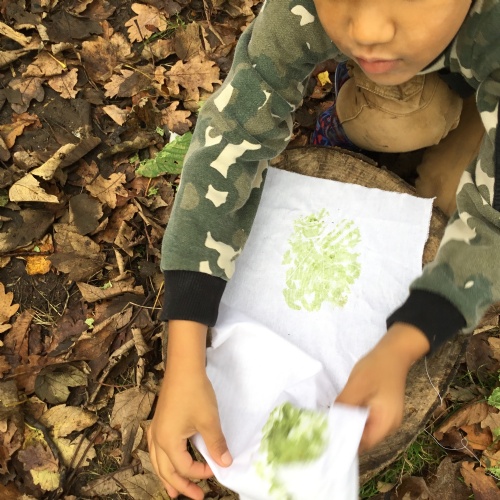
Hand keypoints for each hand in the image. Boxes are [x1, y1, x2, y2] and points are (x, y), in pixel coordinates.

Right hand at [147, 321, 231, 499]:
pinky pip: (156, 450)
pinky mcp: (158, 421)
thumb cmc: (195, 394)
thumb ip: (216, 444)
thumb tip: (226, 463)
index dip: (201, 473)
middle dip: (181, 486)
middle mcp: (157, 439)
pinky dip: (162, 461)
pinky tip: (165, 460)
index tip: (216, 469)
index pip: (184, 468)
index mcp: (168, 442)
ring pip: (157, 461)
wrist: (184, 368)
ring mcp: (156, 429)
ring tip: (172, 492)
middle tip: (197, 497)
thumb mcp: (209, 421)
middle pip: (166, 470)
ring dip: (166, 477)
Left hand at [335, 323, 429, 451]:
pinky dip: (355, 416)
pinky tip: (343, 410)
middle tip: (324, 428)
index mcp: (386, 423)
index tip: (327, 437)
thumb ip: (344, 406)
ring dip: (349, 424)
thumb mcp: (356, 386)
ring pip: (364, 428)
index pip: (364, 444)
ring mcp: (387, 418)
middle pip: (364, 438)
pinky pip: (367, 419)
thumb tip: (331, 421)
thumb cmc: (376, 368)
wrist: (394, 352)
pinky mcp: (383, 410)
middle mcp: (389, 426)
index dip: (345, 442)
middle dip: (346, 433)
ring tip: (331, 419)